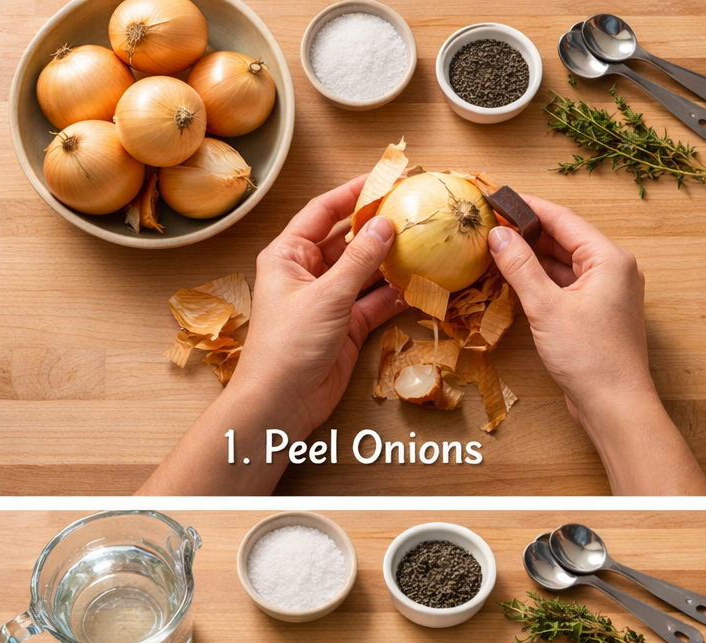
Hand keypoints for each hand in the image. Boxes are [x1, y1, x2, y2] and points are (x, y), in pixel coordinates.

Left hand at [231, 176, 404, 439]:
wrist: (281, 401)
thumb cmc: (289, 344)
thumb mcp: (327, 296)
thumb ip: (360, 260)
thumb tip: (386, 224)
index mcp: (289, 255)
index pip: (321, 212)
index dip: (351, 193)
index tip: (382, 179)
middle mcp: (308, 273)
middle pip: (348, 240)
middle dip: (378, 228)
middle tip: (413, 211)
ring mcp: (330, 300)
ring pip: (366, 272)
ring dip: (392, 262)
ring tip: (425, 245)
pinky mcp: (347, 326)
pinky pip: (376, 302)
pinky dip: (396, 295)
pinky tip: (420, 284)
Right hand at [486, 197, 649, 430]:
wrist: (615, 406)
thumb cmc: (590, 357)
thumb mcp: (546, 307)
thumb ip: (520, 267)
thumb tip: (497, 235)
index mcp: (610, 260)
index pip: (563, 219)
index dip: (528, 207)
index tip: (497, 197)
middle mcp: (613, 271)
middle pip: (564, 239)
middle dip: (527, 232)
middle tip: (489, 223)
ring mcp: (607, 293)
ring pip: (564, 264)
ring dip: (532, 257)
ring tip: (495, 246)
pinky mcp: (597, 314)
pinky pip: (566, 286)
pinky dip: (542, 280)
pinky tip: (515, 277)